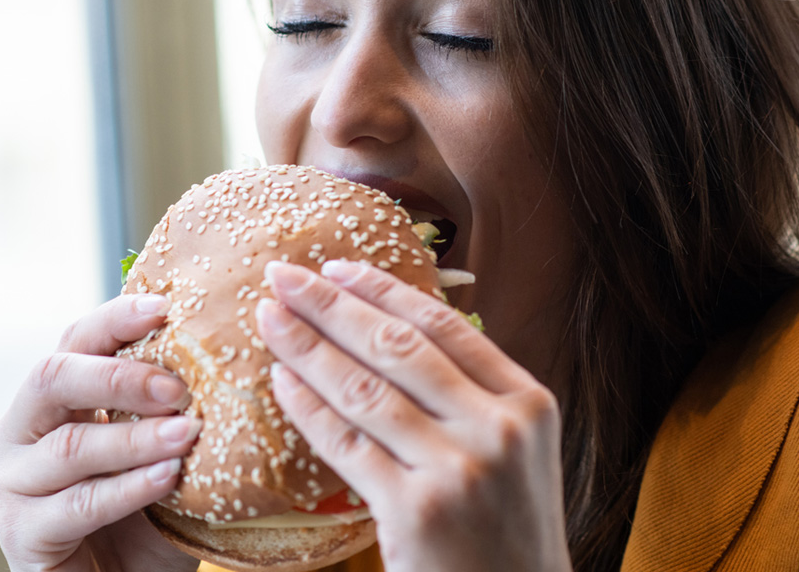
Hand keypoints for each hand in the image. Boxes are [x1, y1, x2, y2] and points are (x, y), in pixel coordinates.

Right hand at [0, 293, 201, 571]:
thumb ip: (170, 406)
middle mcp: (16, 433)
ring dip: (135, 438)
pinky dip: (128, 488)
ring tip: (188, 433)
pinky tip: (168, 477)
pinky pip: (78, 504)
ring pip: (70, 446)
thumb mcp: (159, 449)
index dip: (116, 319)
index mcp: (50, 399)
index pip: (75, 340)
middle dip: (120, 376)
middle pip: (54, 378)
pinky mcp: (18, 535)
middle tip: (178, 387)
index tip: (165, 308)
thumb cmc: (144, 511)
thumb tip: (230, 348)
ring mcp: (9, 484)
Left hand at [258, 260, 572, 571]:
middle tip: (283, 276)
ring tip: (270, 320)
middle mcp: (498, 428)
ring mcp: (459, 469)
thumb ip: (475, 395)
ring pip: (366, 390)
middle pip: (398, 347)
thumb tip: (399, 331)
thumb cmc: (508, 530)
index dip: (384, 290)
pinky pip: (347, 446)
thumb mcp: (517, 452)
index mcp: (528, 402)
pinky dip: (310, 410)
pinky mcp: (416, 513)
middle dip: (332, 305)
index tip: (336, 268)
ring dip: (308, 348)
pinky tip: (282, 383)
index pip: (445, 327)